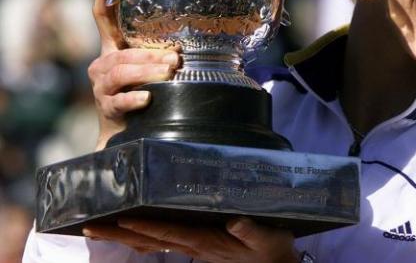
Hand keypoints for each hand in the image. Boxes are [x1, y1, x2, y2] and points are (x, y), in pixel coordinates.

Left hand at [83, 217, 298, 262]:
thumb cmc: (272, 250)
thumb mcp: (269, 239)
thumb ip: (253, 232)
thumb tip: (235, 223)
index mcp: (207, 242)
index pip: (170, 234)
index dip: (145, 227)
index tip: (121, 219)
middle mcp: (194, 245)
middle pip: (150, 240)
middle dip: (119, 233)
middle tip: (89, 226)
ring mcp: (192, 247)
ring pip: (151, 242)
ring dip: (123, 236)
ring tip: (96, 228)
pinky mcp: (196, 245)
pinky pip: (162, 241)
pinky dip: (141, 236)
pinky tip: (128, 231)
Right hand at [87, 0, 180, 149]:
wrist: (122, 130)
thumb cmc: (138, 90)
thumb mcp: (145, 66)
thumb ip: (155, 50)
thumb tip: (181, 40)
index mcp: (111, 50)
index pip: (103, 19)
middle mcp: (102, 65)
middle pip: (122, 53)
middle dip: (150, 54)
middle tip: (174, 57)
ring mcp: (102, 87)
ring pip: (121, 73)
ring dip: (146, 71)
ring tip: (167, 72)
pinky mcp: (107, 107)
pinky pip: (119, 101)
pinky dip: (135, 98)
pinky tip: (148, 97)